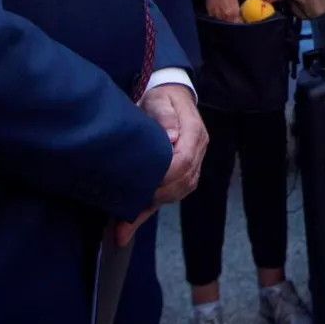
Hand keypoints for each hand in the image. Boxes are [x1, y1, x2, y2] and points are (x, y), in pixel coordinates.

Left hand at [117, 82, 205, 244]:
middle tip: (129, 206)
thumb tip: (171, 137)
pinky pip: (171, 194)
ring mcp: (193, 163)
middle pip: (184, 182)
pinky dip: (150, 210)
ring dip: (153, 206)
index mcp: (195, 133)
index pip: (185, 161)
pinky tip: (128, 228)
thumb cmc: (162, 97)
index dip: (167, 175)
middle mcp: (198, 151)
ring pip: (180, 191)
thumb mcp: (160, 100)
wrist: (170, 95)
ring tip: (126, 221)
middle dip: (158, 195)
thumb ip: (165, 117)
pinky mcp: (183, 172)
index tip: (145, 182)